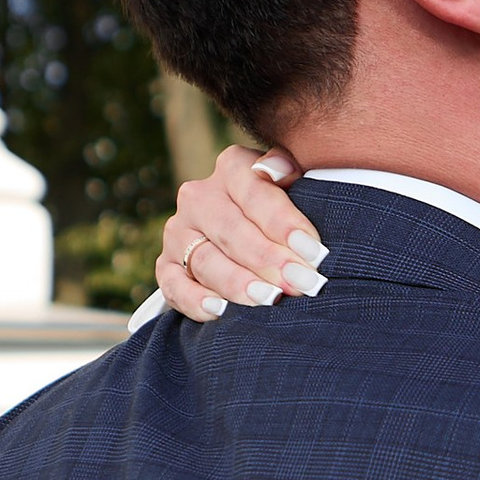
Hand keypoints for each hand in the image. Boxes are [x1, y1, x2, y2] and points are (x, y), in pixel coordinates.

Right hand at [155, 146, 328, 322]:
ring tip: (269, 299)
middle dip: (270, 260)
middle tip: (301, 283)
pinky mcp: (166, 265)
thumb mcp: (294, 183)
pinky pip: (174, 286)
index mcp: (232, 168)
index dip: (285, 224)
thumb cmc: (282, 212)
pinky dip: (196, 301)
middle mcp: (199, 197)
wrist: (248, 235)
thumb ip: (290, 170)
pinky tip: (221, 312)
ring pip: (206, 261)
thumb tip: (280, 169)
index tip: (314, 252)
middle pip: (233, 231)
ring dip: (238, 283)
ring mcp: (179, 232)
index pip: (256, 194)